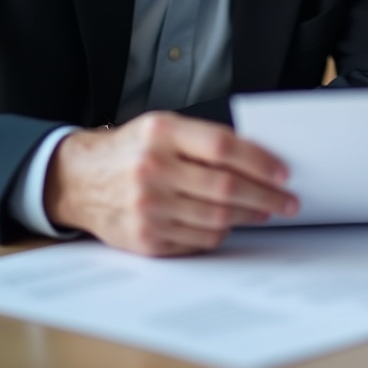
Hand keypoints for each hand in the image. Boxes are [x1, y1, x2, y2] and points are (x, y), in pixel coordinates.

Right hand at [43, 112, 296, 255]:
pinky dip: (220, 232)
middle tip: (287, 200)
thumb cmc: (132, 149)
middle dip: (265, 196)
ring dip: (249, 217)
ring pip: (215, 218)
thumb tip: (258, 158)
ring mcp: (148, 207)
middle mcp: (153, 169)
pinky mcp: (145, 238)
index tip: (282, 172)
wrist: (80, 179)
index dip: (259, 161)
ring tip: (266, 211)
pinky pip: (197, 240)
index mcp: (161, 133)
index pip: (222, 147)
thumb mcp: (163, 127)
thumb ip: (204, 139)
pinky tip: (231, 223)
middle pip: (225, 188)